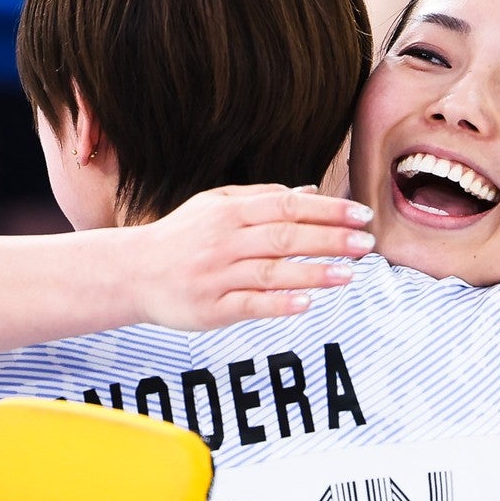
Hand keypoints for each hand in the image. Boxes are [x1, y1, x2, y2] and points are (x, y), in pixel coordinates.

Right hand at [131, 186, 373, 331]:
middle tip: (368, 244)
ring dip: (314, 273)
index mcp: (228, 212)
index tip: (361, 216)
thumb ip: (261, 198)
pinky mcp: (210, 308)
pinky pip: (249, 305)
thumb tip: (311, 192)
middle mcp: (224, 241)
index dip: (328, 210)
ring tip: (349, 274)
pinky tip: (307, 304)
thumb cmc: (180, 237)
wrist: (131, 272)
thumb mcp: (214, 206)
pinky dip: (279, 304)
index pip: (287, 206)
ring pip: (272, 272)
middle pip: (285, 237)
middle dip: (331, 239)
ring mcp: (216, 276)